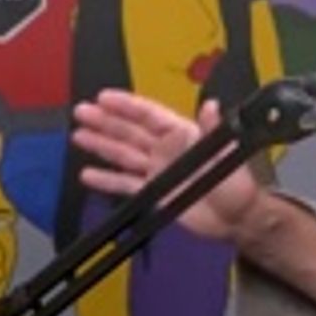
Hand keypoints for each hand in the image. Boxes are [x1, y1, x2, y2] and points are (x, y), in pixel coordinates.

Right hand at [72, 89, 262, 241]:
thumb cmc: (237, 184)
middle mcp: (167, 150)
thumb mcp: (227, 153)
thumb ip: (213, 129)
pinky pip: (127, 183)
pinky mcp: (155, 192)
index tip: (104, 97)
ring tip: (79, 135)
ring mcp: (159, 171)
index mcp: (184, 135)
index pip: (150, 116)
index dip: (127, 106)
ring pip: (124, 154)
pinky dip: (108, 179)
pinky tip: (89, 174)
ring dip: (102, 145)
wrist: (236, 218)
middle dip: (106, 121)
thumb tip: (211, 104)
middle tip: (82, 112)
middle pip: (131, 132)